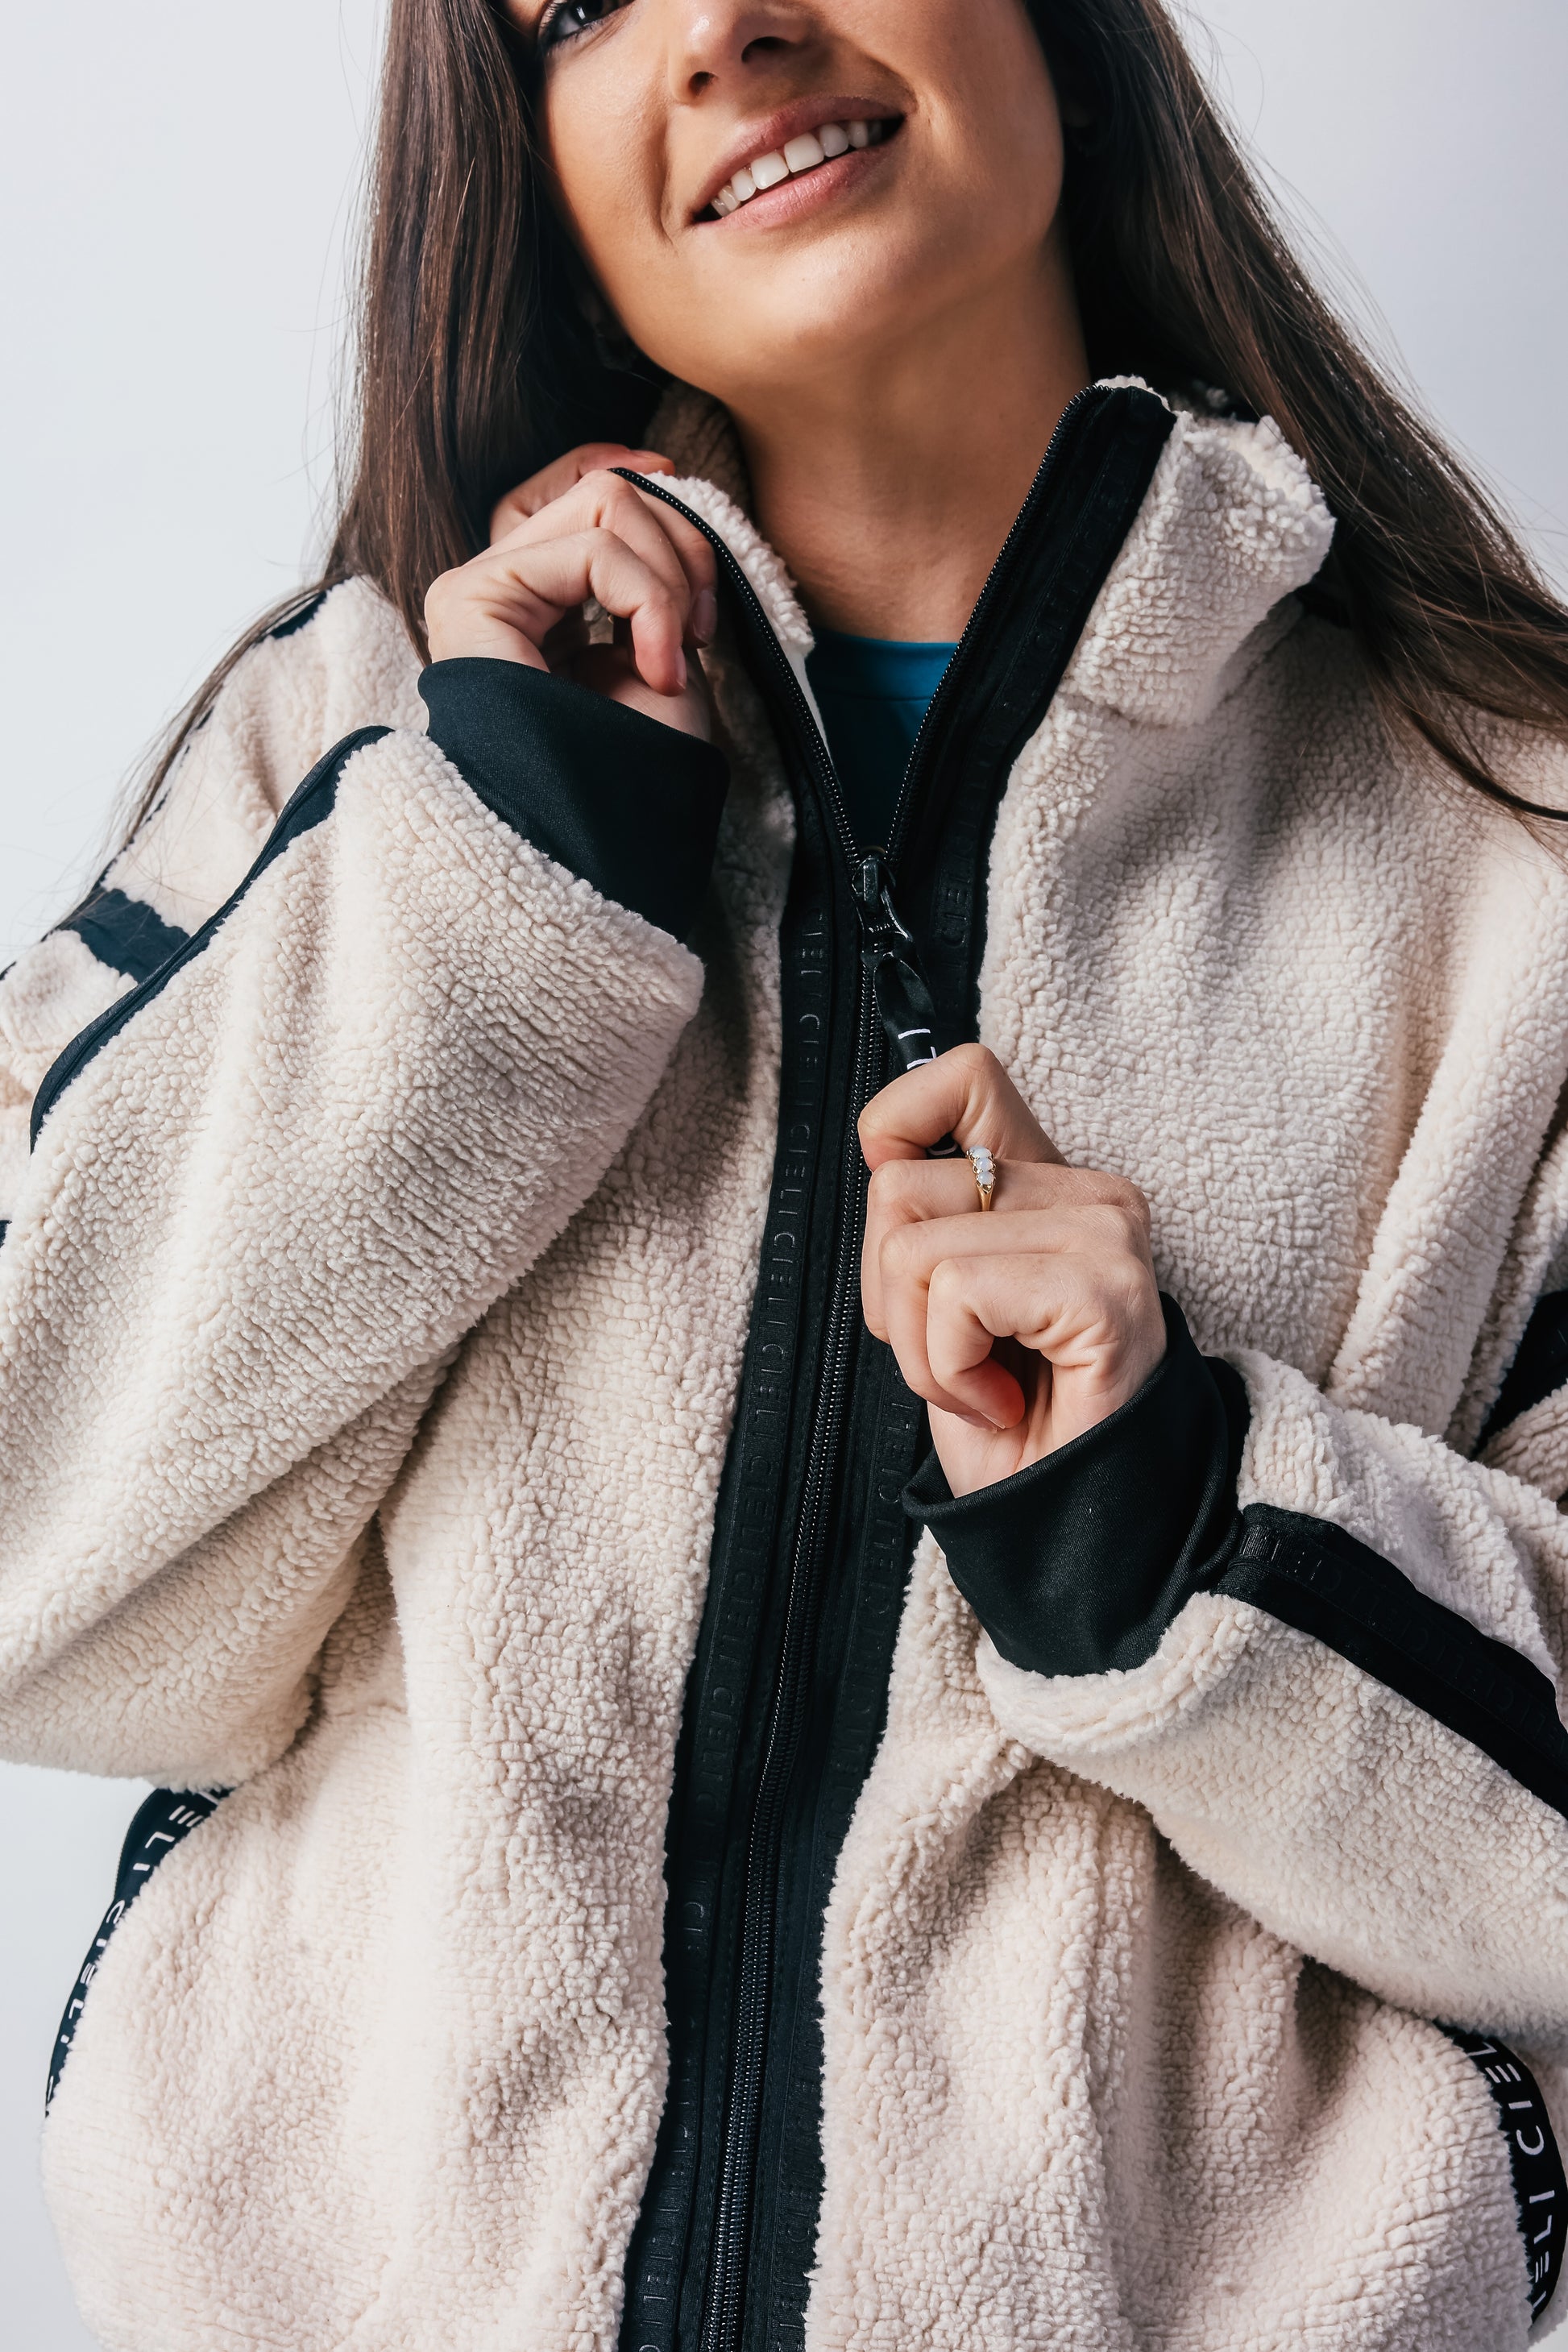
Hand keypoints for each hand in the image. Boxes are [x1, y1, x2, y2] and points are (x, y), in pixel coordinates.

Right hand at [423, 444, 715, 739]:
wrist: (603, 843)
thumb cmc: (635, 767)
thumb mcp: (660, 646)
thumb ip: (649, 567)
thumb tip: (652, 477)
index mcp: (543, 599)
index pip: (592, 490)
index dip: (656, 495)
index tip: (703, 553)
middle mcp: (503, 586)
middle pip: (608, 488)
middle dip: (682, 549)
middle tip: (698, 634)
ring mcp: (481, 587)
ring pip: (606, 502)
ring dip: (669, 579)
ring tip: (675, 658)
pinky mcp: (474, 597)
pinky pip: (592, 548)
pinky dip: (648, 600)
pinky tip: (656, 669)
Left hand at [859, 1044, 1166, 1497]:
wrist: (1076, 1526)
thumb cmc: (1015, 1420)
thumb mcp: (947, 1299)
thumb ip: (930, 1214)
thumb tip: (878, 1150)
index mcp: (1053, 1182)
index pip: (962, 1076)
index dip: (896, 1132)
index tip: (907, 1236)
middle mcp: (1092, 1193)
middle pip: (897, 1187)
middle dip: (889, 1296)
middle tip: (957, 1357)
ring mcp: (1105, 1236)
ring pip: (912, 1247)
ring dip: (918, 1346)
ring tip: (983, 1383)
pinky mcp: (1102, 1288)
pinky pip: (954, 1294)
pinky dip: (949, 1367)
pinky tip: (1002, 1401)